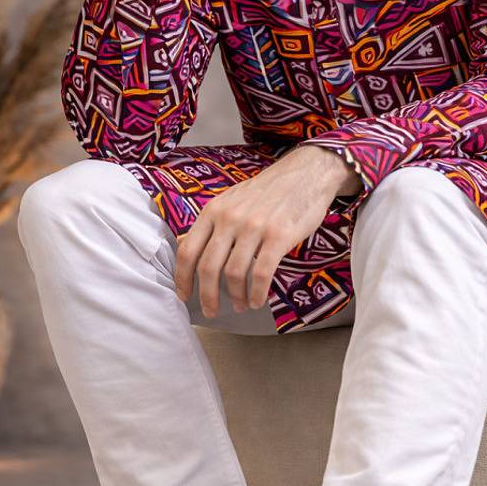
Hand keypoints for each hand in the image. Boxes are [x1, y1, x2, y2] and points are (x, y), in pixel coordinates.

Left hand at [174, 144, 360, 316]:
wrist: (304, 174)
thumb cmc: (266, 192)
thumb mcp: (231, 200)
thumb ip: (210, 223)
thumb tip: (184, 245)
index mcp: (213, 210)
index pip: (188, 250)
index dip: (182, 278)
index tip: (184, 296)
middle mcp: (230, 218)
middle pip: (208, 267)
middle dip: (207, 296)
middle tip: (212, 311)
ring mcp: (254, 227)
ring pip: (234, 274)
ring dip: (236, 297)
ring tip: (241, 305)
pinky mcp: (278, 236)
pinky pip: (261, 274)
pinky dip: (257, 293)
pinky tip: (258, 300)